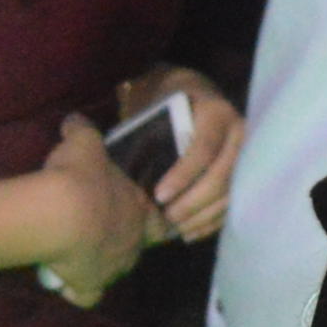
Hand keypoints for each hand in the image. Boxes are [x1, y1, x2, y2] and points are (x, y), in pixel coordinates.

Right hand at [34, 113, 159, 302]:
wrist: (61, 213)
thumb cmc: (80, 175)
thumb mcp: (83, 143)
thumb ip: (82, 130)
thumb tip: (74, 118)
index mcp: (140, 209)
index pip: (157, 221)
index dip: (148, 218)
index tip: (129, 214)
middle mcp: (133, 242)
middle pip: (134, 247)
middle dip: (119, 241)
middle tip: (96, 231)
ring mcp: (113, 266)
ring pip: (114, 271)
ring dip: (99, 264)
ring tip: (76, 253)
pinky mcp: (89, 284)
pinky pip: (87, 296)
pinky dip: (79, 291)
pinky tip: (66, 283)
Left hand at [117, 64, 245, 240]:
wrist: (189, 94)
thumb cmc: (163, 104)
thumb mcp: (152, 107)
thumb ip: (137, 128)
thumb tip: (80, 134)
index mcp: (214, 113)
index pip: (203, 150)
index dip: (182, 176)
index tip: (158, 196)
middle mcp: (237, 132)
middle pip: (221, 176)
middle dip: (193, 202)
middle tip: (166, 219)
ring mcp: (246, 153)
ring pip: (229, 193)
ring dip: (202, 215)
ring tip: (175, 229)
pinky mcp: (246, 172)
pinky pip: (232, 202)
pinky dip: (211, 220)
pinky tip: (190, 232)